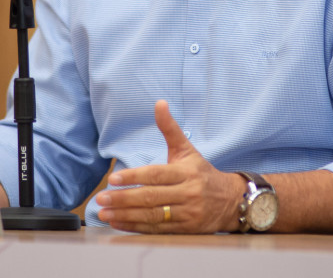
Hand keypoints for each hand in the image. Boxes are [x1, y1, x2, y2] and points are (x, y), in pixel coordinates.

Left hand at [95, 100, 243, 233]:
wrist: (231, 200)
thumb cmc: (201, 172)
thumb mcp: (187, 150)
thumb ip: (170, 129)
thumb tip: (159, 103)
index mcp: (185, 172)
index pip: (155, 175)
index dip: (133, 177)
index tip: (112, 179)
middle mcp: (187, 193)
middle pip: (151, 197)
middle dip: (123, 199)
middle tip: (101, 199)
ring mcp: (187, 213)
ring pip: (152, 216)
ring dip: (125, 215)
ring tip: (104, 213)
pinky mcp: (186, 229)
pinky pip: (157, 229)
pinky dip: (136, 227)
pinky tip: (118, 223)